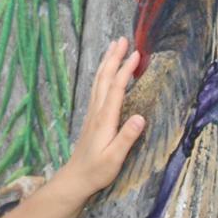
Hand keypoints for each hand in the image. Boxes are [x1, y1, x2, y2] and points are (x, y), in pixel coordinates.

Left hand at [52, 38, 148, 202]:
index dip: (126, 70)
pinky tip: (105, 71)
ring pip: (98, 81)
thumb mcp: (114, 158)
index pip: (116, 88)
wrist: (75, 179)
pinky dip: (103, 74)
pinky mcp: (92, 117)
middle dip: (113, 57)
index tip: (137, 54)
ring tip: (114, 47)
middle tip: (123, 39)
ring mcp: (93, 113)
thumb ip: (127, 138)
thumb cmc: (96, 171)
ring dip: (106, 62)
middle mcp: (97, 111)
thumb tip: (141, 117)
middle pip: (104, 78)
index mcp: (105, 119)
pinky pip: (97, 88)